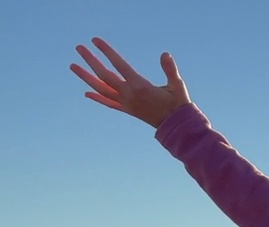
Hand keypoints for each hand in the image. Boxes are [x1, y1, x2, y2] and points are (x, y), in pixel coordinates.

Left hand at [71, 38, 189, 127]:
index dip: (107, 51)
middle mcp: (128, 94)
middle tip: (79, 47)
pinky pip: (109, 103)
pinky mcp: (128, 110)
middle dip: (90, 60)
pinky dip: (98, 98)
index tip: (95, 40)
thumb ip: (170, 70)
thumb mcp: (178, 85)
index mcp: (139, 86)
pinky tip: (86, 93)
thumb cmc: (179, 104)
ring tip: (73, 66)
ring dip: (86, 77)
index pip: (118, 64)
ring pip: (101, 89)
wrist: (178, 126)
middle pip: (104, 75)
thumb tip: (165, 53)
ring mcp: (126, 103)